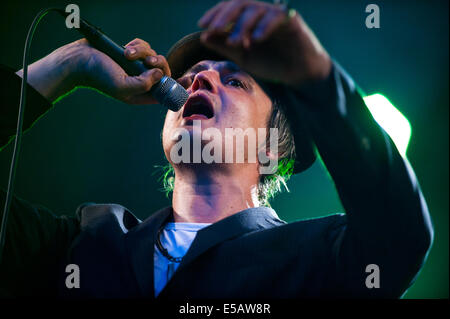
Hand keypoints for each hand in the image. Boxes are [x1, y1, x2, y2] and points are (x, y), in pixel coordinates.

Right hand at [17, 38, 170, 103]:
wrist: (78, 59)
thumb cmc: (98, 75)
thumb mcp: (123, 86)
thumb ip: (144, 84)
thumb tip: (159, 74)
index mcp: (139, 94)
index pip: (164, 92)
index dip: (178, 86)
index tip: (190, 79)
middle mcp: (139, 81)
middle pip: (163, 72)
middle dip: (159, 64)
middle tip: (150, 62)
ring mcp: (134, 67)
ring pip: (153, 56)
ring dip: (143, 53)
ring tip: (127, 54)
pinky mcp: (130, 54)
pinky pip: (144, 47)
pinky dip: (137, 46)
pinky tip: (126, 49)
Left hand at [198, 0, 331, 86]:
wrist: (300, 74)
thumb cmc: (272, 63)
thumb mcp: (244, 57)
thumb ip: (225, 46)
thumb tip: (204, 36)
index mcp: (248, 18)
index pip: (229, 8)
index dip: (215, 14)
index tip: (202, 25)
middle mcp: (261, 12)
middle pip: (240, 3)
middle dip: (224, 16)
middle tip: (214, 29)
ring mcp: (276, 14)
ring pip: (255, 9)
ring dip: (242, 25)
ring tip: (235, 43)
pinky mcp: (291, 19)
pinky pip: (275, 17)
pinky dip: (263, 27)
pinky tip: (255, 40)